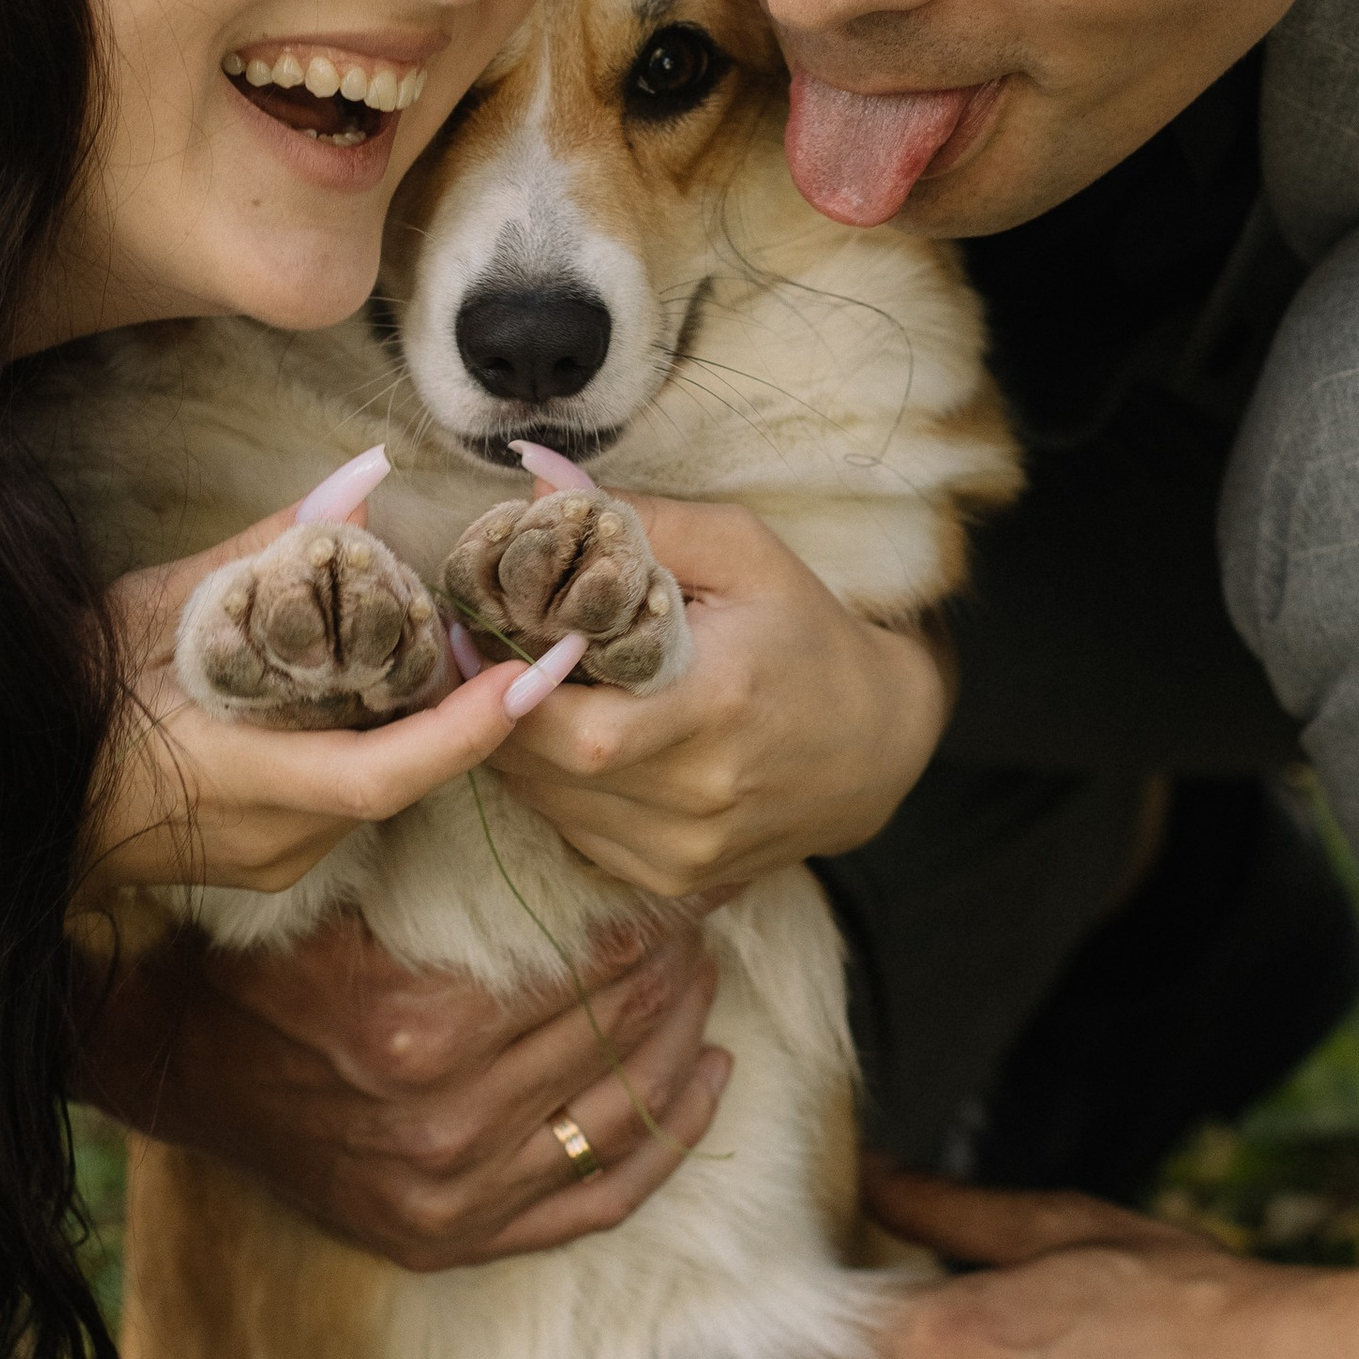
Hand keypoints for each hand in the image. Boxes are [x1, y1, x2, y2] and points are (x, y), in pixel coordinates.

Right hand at [74, 917, 733, 1269]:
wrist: (177, 1067)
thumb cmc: (263, 959)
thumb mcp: (339, 890)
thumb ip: (441, 851)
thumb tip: (556, 780)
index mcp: (421, 1029)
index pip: (589, 964)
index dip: (651, 916)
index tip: (682, 878)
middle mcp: (446, 1125)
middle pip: (615, 1031)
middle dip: (676, 966)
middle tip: (705, 918)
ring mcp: (453, 1196)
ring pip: (623, 1115)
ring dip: (685, 1040)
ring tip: (708, 980)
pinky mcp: (450, 1239)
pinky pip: (595, 1203)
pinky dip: (667, 1145)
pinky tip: (711, 1083)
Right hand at [84, 484, 573, 906]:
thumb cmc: (59, 694)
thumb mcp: (148, 607)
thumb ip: (260, 553)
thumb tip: (362, 482)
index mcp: (237, 781)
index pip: (380, 774)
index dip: (465, 731)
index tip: (526, 676)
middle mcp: (271, 838)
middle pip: (398, 776)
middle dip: (455, 708)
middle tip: (492, 630)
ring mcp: (271, 860)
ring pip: (376, 789)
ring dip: (411, 723)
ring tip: (438, 643)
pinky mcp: (268, 861)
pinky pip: (345, 800)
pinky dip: (368, 740)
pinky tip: (369, 687)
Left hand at [494, 496, 950, 899]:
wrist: (877, 745)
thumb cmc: (804, 632)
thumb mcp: (743, 553)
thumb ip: (643, 518)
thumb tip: (542, 482)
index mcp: (715, 705)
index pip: (573, 727)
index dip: (507, 687)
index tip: (482, 635)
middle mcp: (699, 792)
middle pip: (545, 769)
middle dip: (497, 711)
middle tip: (483, 656)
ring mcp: (685, 848)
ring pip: (547, 805)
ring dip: (518, 748)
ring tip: (525, 690)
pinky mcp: (674, 876)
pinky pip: (575, 832)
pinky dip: (554, 787)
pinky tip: (572, 740)